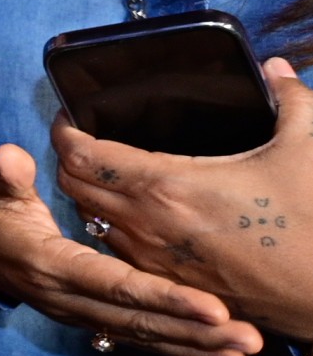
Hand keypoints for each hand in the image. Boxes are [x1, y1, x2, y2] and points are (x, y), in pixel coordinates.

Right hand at [0, 141, 261, 355]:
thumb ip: (4, 175)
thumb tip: (9, 157)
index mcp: (50, 264)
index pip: (115, 285)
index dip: (163, 297)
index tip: (212, 307)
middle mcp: (67, 299)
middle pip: (139, 322)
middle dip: (196, 333)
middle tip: (249, 341)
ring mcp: (78, 314)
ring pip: (143, 338)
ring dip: (195, 351)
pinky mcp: (89, 319)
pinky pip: (138, 340)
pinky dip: (178, 353)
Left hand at [54, 58, 312, 338]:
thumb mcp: (306, 151)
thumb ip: (291, 101)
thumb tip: (276, 70)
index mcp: (165, 187)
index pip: (82, 156)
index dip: (66, 132)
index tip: (70, 116)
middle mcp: (146, 226)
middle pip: (75, 187)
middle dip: (71, 160)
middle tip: (88, 139)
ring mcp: (154, 261)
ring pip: (93, 221)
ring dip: (90, 195)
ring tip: (109, 173)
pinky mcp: (171, 285)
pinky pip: (119, 251)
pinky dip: (114, 227)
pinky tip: (139, 214)